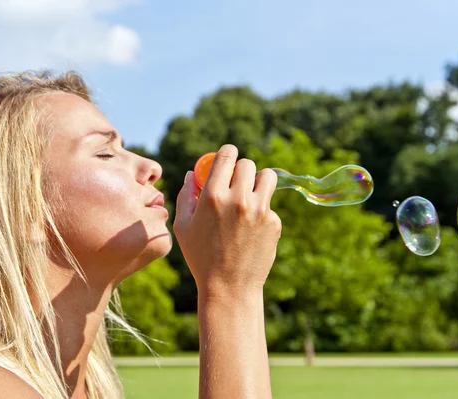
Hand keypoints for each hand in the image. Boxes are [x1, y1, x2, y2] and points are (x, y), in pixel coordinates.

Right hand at [173, 144, 281, 298]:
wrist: (229, 288)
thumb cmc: (200, 257)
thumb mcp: (183, 227)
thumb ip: (185, 196)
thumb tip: (189, 174)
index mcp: (212, 196)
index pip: (226, 156)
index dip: (228, 153)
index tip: (228, 156)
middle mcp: (238, 199)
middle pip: (247, 165)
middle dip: (241, 170)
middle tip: (237, 182)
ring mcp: (259, 211)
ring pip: (267, 177)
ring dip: (258, 182)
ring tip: (250, 196)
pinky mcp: (274, 223)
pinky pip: (269, 205)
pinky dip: (262, 211)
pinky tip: (251, 230)